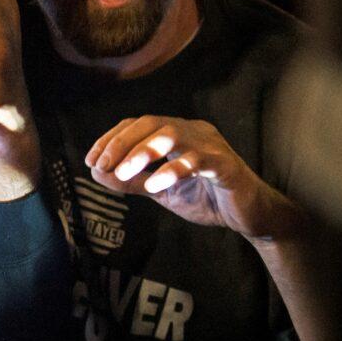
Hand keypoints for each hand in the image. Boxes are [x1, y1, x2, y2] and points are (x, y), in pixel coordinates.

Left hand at [85, 116, 304, 241]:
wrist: (250, 217)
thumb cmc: (206, 198)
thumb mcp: (160, 190)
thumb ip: (131, 181)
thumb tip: (96, 173)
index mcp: (178, 134)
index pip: (138, 125)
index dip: (112, 138)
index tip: (91, 160)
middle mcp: (193, 132)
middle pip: (151, 123)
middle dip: (122, 143)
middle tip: (101, 165)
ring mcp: (211, 145)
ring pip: (172, 135)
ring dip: (142, 152)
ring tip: (123, 172)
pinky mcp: (226, 165)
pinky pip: (196, 161)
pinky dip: (172, 171)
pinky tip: (154, 186)